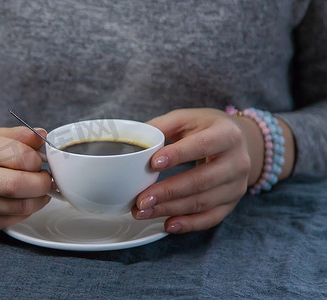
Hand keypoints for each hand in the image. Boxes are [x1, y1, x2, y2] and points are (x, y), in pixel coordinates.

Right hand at [0, 127, 51, 236]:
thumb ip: (16, 136)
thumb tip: (42, 136)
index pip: (16, 155)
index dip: (36, 160)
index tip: (39, 161)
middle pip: (15, 185)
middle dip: (41, 184)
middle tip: (46, 180)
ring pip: (16, 207)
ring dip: (37, 200)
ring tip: (38, 192)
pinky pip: (10, 220)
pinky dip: (24, 212)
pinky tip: (23, 202)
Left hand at [131, 108, 275, 233]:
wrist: (240, 142)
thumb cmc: (207, 129)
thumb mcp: (187, 119)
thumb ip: (161, 126)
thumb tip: (132, 138)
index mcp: (227, 134)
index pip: (202, 145)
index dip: (178, 155)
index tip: (153, 164)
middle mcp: (237, 161)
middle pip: (202, 180)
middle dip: (168, 192)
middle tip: (141, 200)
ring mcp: (237, 185)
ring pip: (203, 202)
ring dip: (171, 209)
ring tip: (144, 211)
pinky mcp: (232, 202)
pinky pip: (211, 218)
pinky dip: (189, 224)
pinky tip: (168, 224)